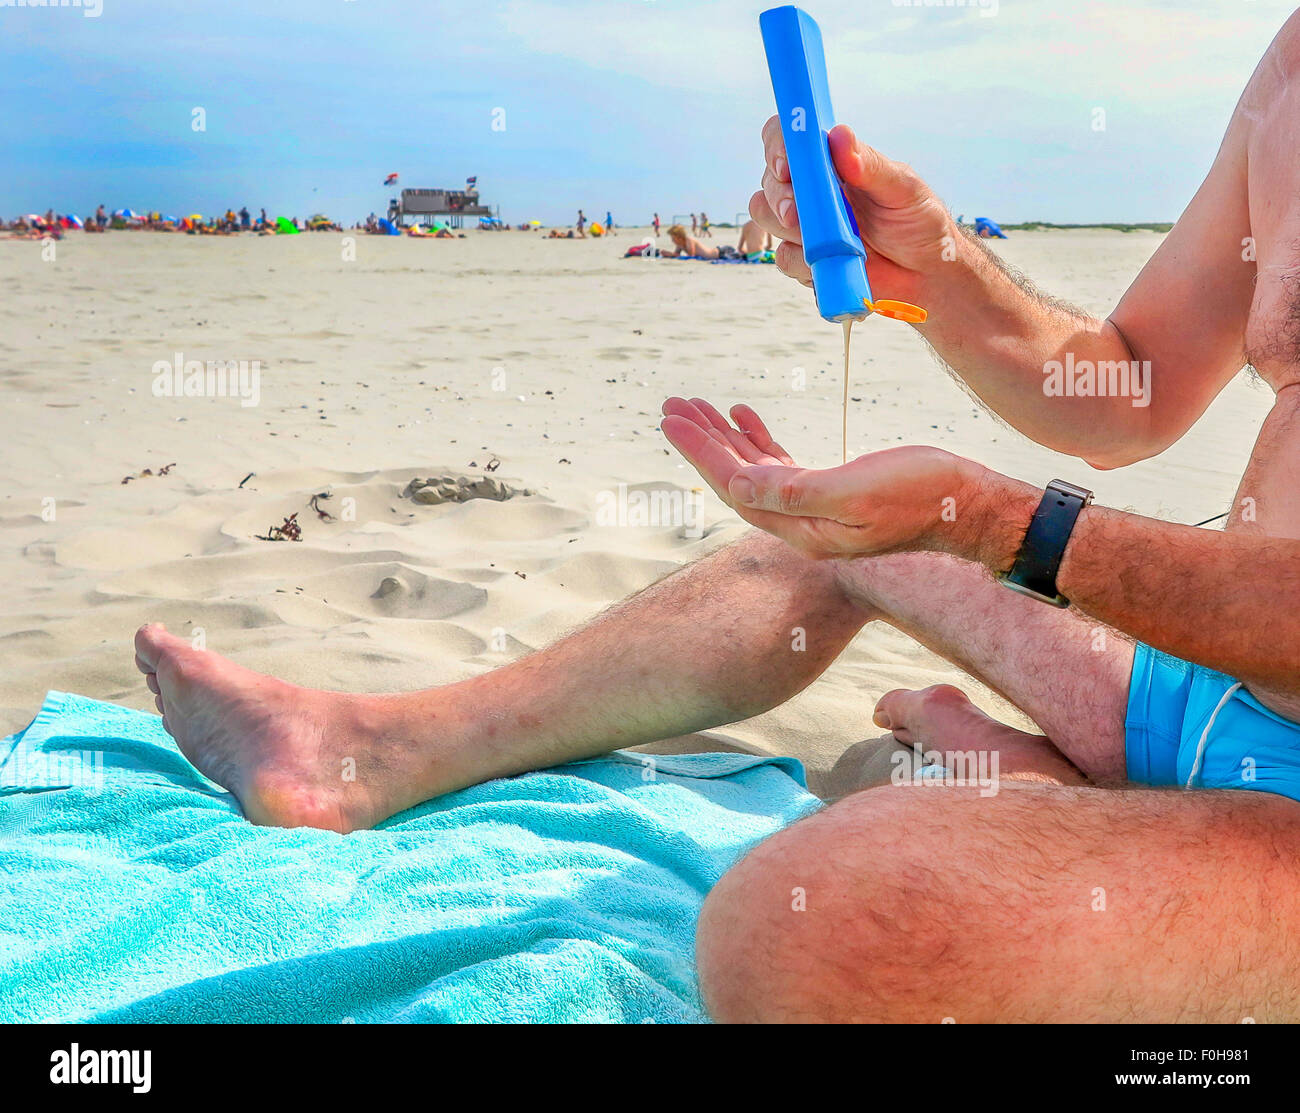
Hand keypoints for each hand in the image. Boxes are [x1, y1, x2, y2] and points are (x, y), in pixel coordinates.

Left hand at [661, 397, 1014, 562]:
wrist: (970, 505)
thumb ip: (796, 492)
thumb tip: (740, 486)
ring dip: (725, 438)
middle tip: (673, 406)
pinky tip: (742, 416)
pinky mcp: (832, 492)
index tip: (674, 420)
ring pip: (755, 470)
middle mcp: (801, 524)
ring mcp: (815, 509)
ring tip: (697, 407)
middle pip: (738, 479)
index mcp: (803, 528)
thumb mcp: (858, 491)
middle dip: (704, 442)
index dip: (703, 453)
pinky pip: (781, 465)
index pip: (738, 487)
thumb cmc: (924, 495)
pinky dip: (758, 439)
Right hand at [752, 118, 953, 304]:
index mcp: (831, 163)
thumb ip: (870, 165)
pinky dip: (803, 262)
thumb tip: (839, 135)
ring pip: (767, 217)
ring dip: (787, 228)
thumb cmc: (918, 221)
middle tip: (795, 213)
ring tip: (823, 240)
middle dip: (778, 195)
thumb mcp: (902, 187)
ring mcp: (805, 226)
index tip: (786, 165)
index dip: (777, 145)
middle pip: (769, 181)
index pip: (789, 139)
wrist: (926, 273)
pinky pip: (784, 258)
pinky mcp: (805, 261)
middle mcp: (811, 191)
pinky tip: (830, 262)